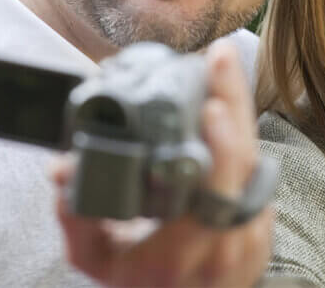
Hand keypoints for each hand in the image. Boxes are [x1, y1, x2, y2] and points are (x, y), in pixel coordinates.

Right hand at [50, 39, 271, 286]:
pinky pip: (259, 171)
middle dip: (235, 104)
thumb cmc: (135, 281)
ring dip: (241, 110)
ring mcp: (250, 241)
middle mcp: (222, 250)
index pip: (211, 198)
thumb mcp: (93, 257)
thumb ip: (75, 216)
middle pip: (244, 166)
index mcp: (178, 257)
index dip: (219, 150)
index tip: (210, 107)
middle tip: (219, 58)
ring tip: (222, 66)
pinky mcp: (262, 229)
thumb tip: (62, 170)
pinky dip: (243, 132)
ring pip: (257, 162)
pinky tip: (227, 98)